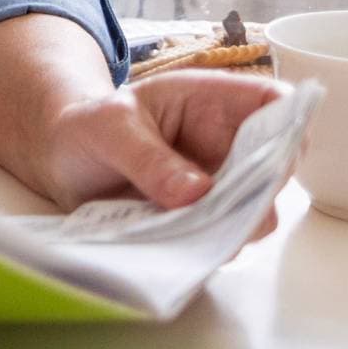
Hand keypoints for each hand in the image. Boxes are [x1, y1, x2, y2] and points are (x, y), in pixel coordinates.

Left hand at [38, 70, 289, 239]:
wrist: (60, 157)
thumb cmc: (88, 125)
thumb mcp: (108, 127)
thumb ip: (148, 157)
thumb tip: (196, 193)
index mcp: (208, 101)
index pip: (274, 103)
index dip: (287, 130)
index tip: (269, 162)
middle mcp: (223, 145)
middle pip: (277, 167)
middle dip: (260, 193)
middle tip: (222, 209)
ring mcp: (217, 185)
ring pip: (256, 211)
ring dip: (234, 226)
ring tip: (192, 230)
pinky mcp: (201, 220)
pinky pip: (223, 238)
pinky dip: (209, 246)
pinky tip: (180, 246)